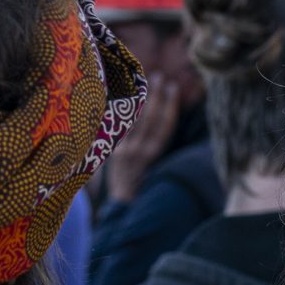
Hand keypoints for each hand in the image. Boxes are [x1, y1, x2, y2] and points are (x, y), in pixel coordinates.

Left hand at [104, 70, 179, 204]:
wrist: (123, 206)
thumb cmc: (146, 189)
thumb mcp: (158, 170)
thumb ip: (158, 148)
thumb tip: (164, 121)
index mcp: (154, 156)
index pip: (164, 125)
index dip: (170, 105)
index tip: (174, 88)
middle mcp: (138, 151)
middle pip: (149, 117)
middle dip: (156, 96)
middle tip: (161, 78)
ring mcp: (122, 149)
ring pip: (132, 119)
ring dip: (139, 99)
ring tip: (144, 82)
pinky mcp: (111, 150)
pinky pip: (117, 127)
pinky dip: (120, 112)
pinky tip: (121, 97)